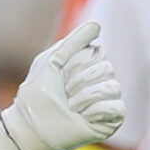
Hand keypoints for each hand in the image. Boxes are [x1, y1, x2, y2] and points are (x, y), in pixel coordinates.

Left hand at [0, 22, 122, 149]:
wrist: (32, 125)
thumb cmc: (37, 93)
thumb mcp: (53, 60)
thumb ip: (74, 41)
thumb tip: (97, 25)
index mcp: (88, 66)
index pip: (99, 52)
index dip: (77, 63)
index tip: (61, 74)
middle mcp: (100, 82)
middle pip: (107, 68)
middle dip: (80, 81)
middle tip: (65, 94)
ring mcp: (106, 101)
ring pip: (113, 87)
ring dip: (86, 97)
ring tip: (71, 106)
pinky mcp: (110, 121)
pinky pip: (117, 107)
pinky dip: (97, 111)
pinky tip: (83, 117)